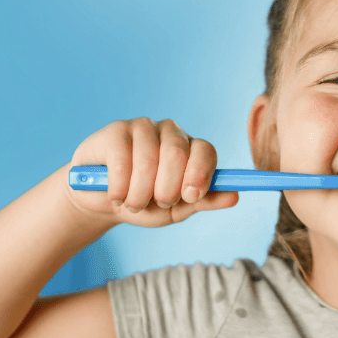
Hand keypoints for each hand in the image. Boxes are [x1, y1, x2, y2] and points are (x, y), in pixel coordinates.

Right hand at [63, 117, 238, 226]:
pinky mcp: (115, 131)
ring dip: (138, 194)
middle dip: (166, 189)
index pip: (205, 150)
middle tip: (156, 203)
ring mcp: (142, 128)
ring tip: (131, 203)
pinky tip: (116, 194)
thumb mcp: (176, 209)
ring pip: (147, 159)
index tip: (190, 197)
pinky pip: (121, 159)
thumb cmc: (144, 204)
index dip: (200, 174)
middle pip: (176, 153)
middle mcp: (170, 133)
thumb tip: (235, 196)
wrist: (103, 203)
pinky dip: (119, 186)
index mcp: (190, 149)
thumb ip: (204, 201)